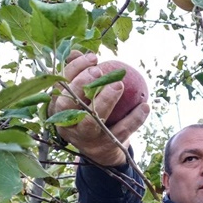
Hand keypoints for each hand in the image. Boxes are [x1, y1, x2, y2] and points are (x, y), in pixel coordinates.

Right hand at [48, 51, 149, 165]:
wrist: (102, 151)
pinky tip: (145, 105)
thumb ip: (78, 75)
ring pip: (92, 121)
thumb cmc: (90, 113)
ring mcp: (87, 138)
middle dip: (82, 86)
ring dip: (105, 102)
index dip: (75, 70)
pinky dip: (134, 119)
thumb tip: (75, 52)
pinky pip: (120, 131)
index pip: (60, 86)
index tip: (94, 57)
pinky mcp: (105, 147)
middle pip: (69, 105)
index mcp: (58, 109)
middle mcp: (68, 125)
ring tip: (119, 84)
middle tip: (100, 71)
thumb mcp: (81, 96)